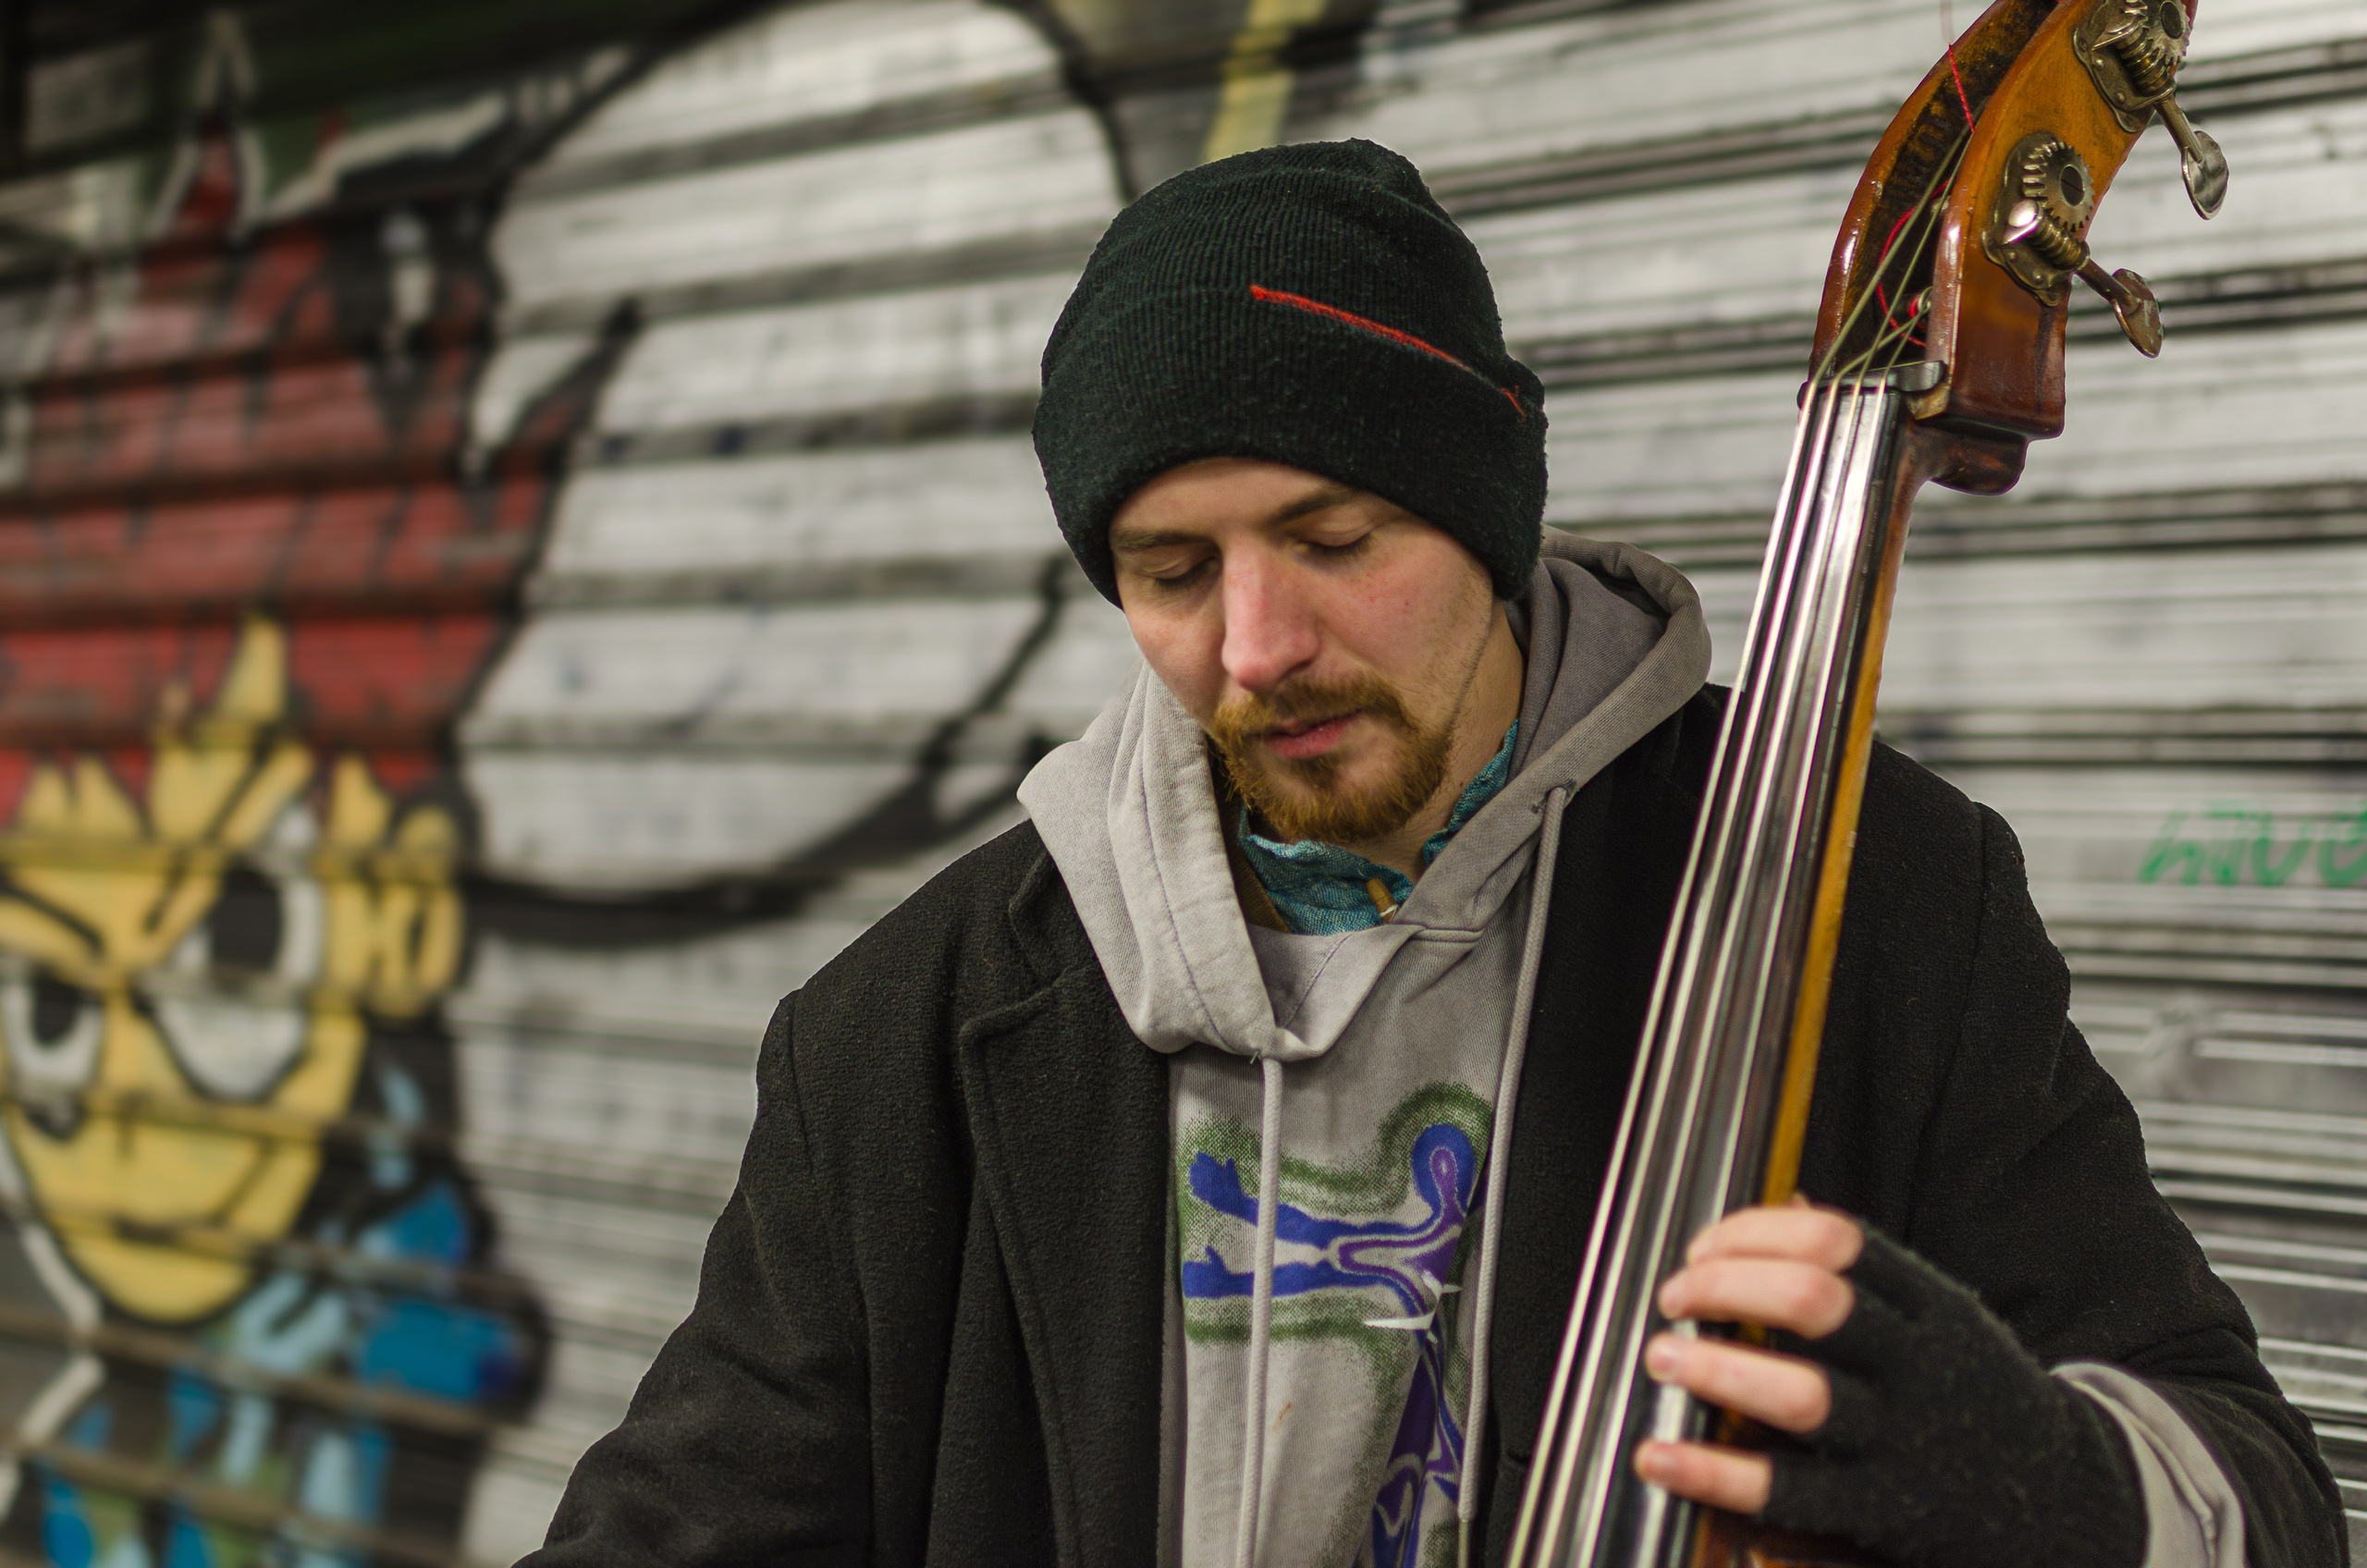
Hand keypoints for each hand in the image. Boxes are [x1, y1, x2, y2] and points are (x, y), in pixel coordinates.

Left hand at [1635, 1206, 2145, 1567]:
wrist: (2072, 1505)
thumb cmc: (1974, 1399)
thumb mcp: (1941, 1321)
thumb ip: (1867, 1274)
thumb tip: (1789, 1200)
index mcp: (1931, 1308)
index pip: (1836, 1241)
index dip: (1754, 1232)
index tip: (1701, 1247)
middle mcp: (1919, 1366)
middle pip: (1816, 1302)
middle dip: (1726, 1287)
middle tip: (1674, 1296)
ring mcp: (1903, 1439)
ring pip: (1804, 1396)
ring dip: (1717, 1370)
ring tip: (1662, 1357)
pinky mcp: (1883, 1509)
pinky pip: (1791, 1492)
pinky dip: (1714, 1474)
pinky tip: (1661, 1458)